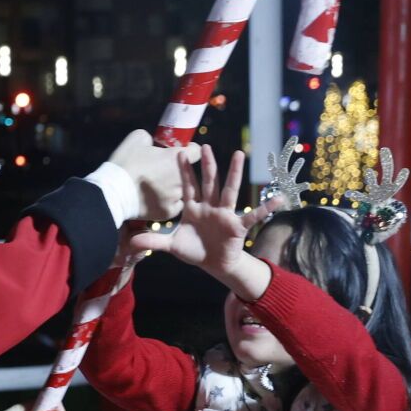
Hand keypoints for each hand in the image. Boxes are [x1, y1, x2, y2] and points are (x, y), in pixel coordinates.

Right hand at [107, 130, 200, 222]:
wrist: (113, 192)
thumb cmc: (125, 163)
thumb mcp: (138, 138)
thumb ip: (153, 139)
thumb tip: (155, 144)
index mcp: (177, 158)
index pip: (196, 151)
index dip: (189, 150)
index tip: (179, 151)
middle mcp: (181, 178)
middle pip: (187, 173)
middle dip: (177, 170)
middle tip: (162, 171)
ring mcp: (176, 197)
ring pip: (181, 190)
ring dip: (173, 187)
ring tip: (158, 188)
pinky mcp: (168, 212)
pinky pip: (175, 206)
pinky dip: (169, 203)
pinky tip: (159, 200)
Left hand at [127, 146, 279, 299]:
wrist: (214, 264)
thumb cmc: (195, 250)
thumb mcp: (172, 246)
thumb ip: (153, 241)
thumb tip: (131, 241)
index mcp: (194, 209)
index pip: (188, 186)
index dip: (184, 171)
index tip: (179, 153)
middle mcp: (210, 207)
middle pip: (209, 183)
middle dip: (207, 165)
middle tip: (205, 146)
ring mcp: (225, 214)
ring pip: (229, 190)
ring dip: (234, 173)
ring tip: (238, 154)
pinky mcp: (238, 226)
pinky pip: (254, 216)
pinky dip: (266, 208)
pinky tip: (279, 199)